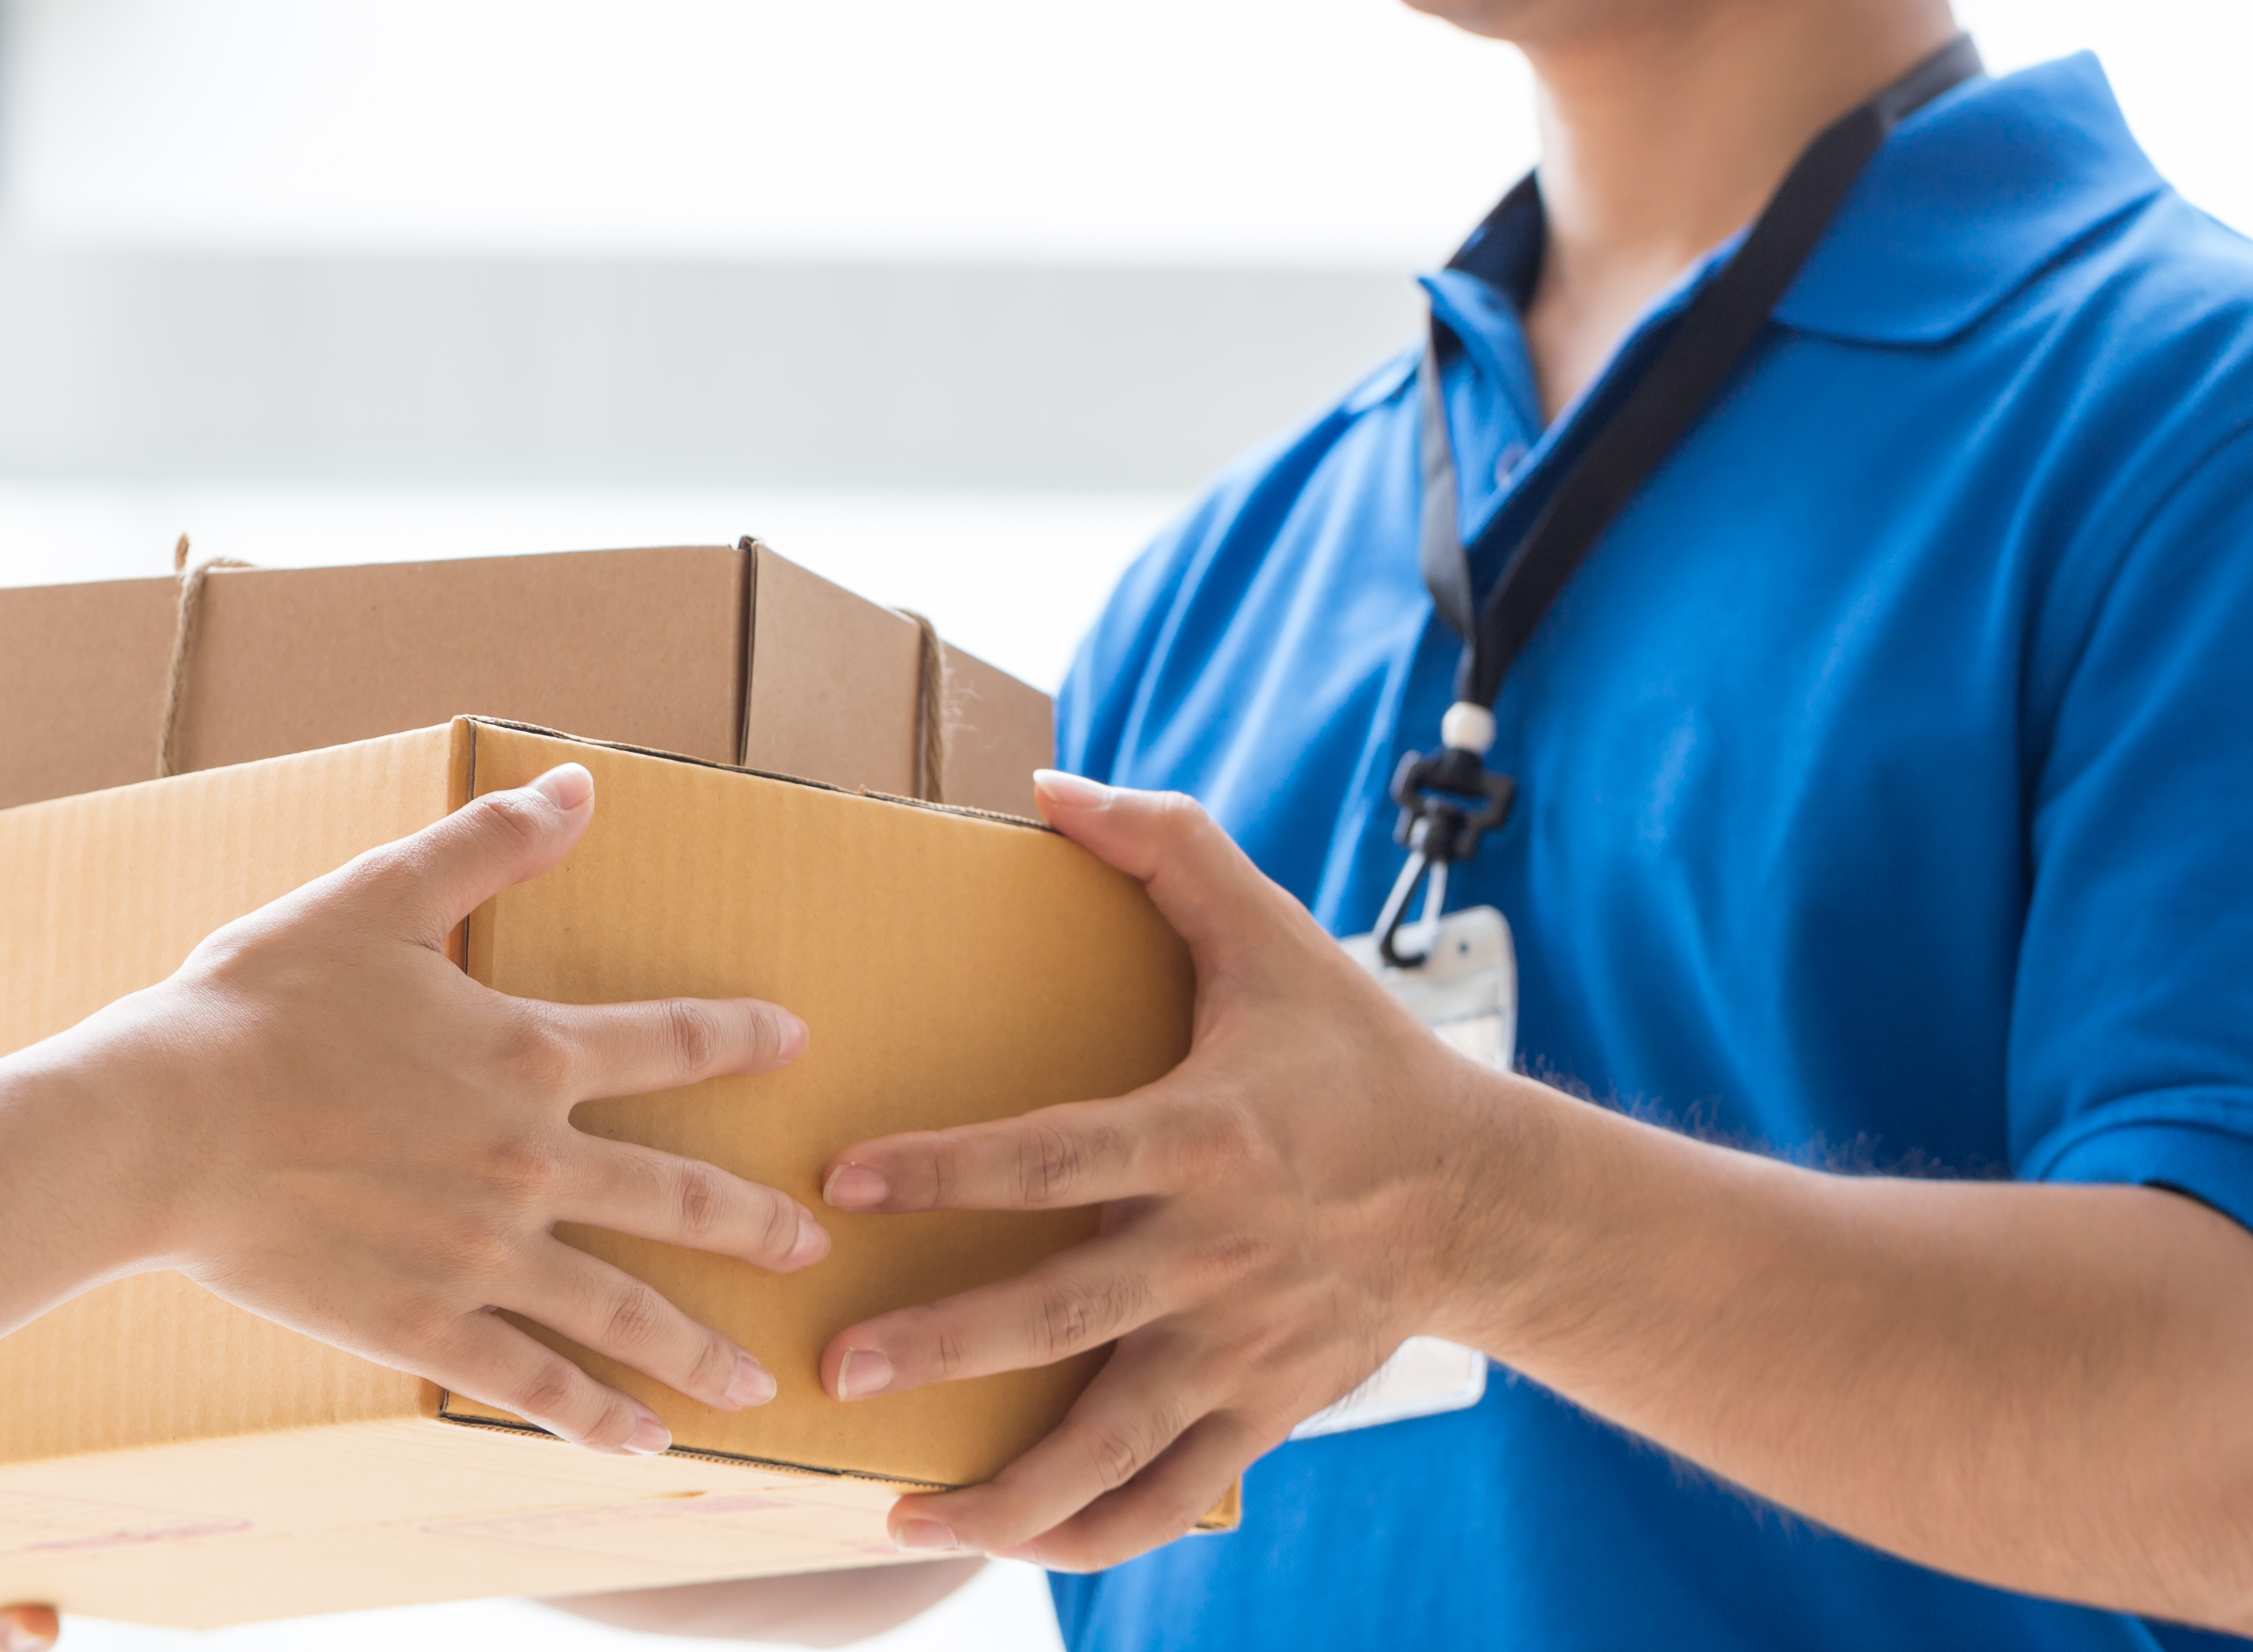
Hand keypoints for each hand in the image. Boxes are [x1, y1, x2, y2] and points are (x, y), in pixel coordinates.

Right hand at [105, 760, 829, 1454]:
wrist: (165, 1123)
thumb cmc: (260, 1004)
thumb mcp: (378, 897)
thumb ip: (488, 845)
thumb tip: (579, 783)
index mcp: (527, 1053)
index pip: (671, 1042)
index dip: (741, 1039)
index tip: (795, 1044)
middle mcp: (528, 1162)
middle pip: (678, 1198)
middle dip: (754, 1226)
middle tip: (810, 1250)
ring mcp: (483, 1255)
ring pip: (624, 1309)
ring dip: (700, 1350)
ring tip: (756, 1385)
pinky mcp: (424, 1325)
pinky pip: (533, 1381)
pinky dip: (596, 1417)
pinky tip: (642, 1445)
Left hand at [810, 770, 1512, 1569]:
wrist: (1487, 1194)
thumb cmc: (1356, 1053)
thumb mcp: (1272, 935)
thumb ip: (1164, 848)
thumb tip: (1052, 783)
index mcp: (1206, 1135)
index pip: (1058, 1157)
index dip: (950, 1168)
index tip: (847, 1180)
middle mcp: (1217, 1253)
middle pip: (1064, 1311)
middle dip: (947, 1344)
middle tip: (839, 1365)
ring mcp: (1240, 1346)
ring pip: (1112, 1439)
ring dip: (1005, 1487)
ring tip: (898, 1516)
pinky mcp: (1262, 1410)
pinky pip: (1170, 1493)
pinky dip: (1092, 1534)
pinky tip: (1004, 1543)